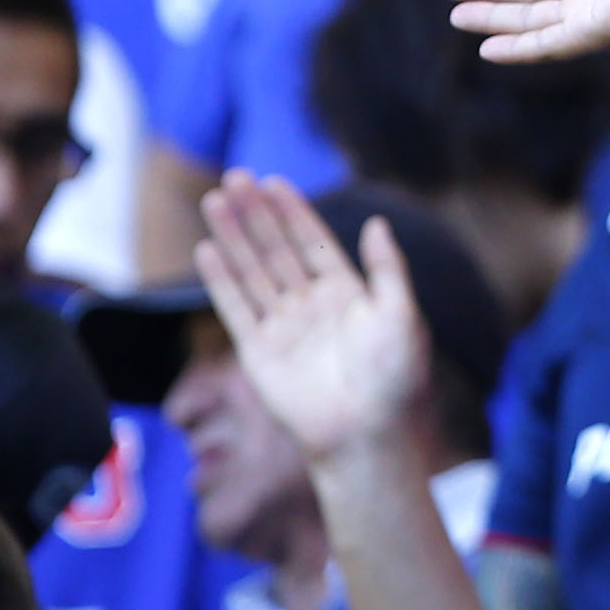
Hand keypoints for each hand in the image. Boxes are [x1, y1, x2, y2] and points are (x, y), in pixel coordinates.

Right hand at [192, 175, 430, 463]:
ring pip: (253, 271)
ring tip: (216, 200)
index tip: (273, 181)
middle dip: (257, 214)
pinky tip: (207, 249)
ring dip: (235, 236)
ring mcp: (283, 327)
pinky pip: (236, 308)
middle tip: (235, 177)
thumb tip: (378, 223)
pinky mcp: (259, 351)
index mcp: (349, 294)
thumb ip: (387, 268)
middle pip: (278, 249)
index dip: (294, 212)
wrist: (367, 432)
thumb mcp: (402, 314)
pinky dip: (220, 280)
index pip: (315, 243)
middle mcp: (312, 306)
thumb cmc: (394, 377)